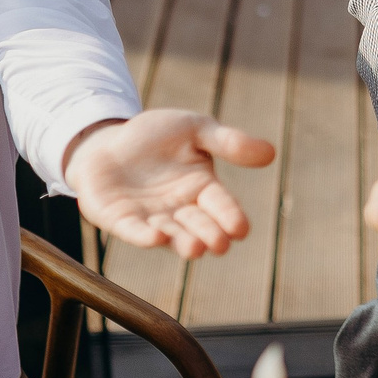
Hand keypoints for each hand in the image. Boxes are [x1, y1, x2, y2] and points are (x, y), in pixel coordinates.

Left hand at [66, 111, 277, 258]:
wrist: (108, 142)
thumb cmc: (156, 137)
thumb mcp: (195, 129)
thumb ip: (228, 141)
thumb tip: (270, 152)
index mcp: (202, 189)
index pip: (221, 205)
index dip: (230, 216)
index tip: (240, 228)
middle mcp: (180, 209)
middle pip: (199, 224)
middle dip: (209, 234)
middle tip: (220, 244)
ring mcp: (151, 218)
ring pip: (171, 234)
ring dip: (183, 242)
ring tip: (196, 248)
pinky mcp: (121, 221)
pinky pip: (134, 230)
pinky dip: (144, 236)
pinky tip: (156, 238)